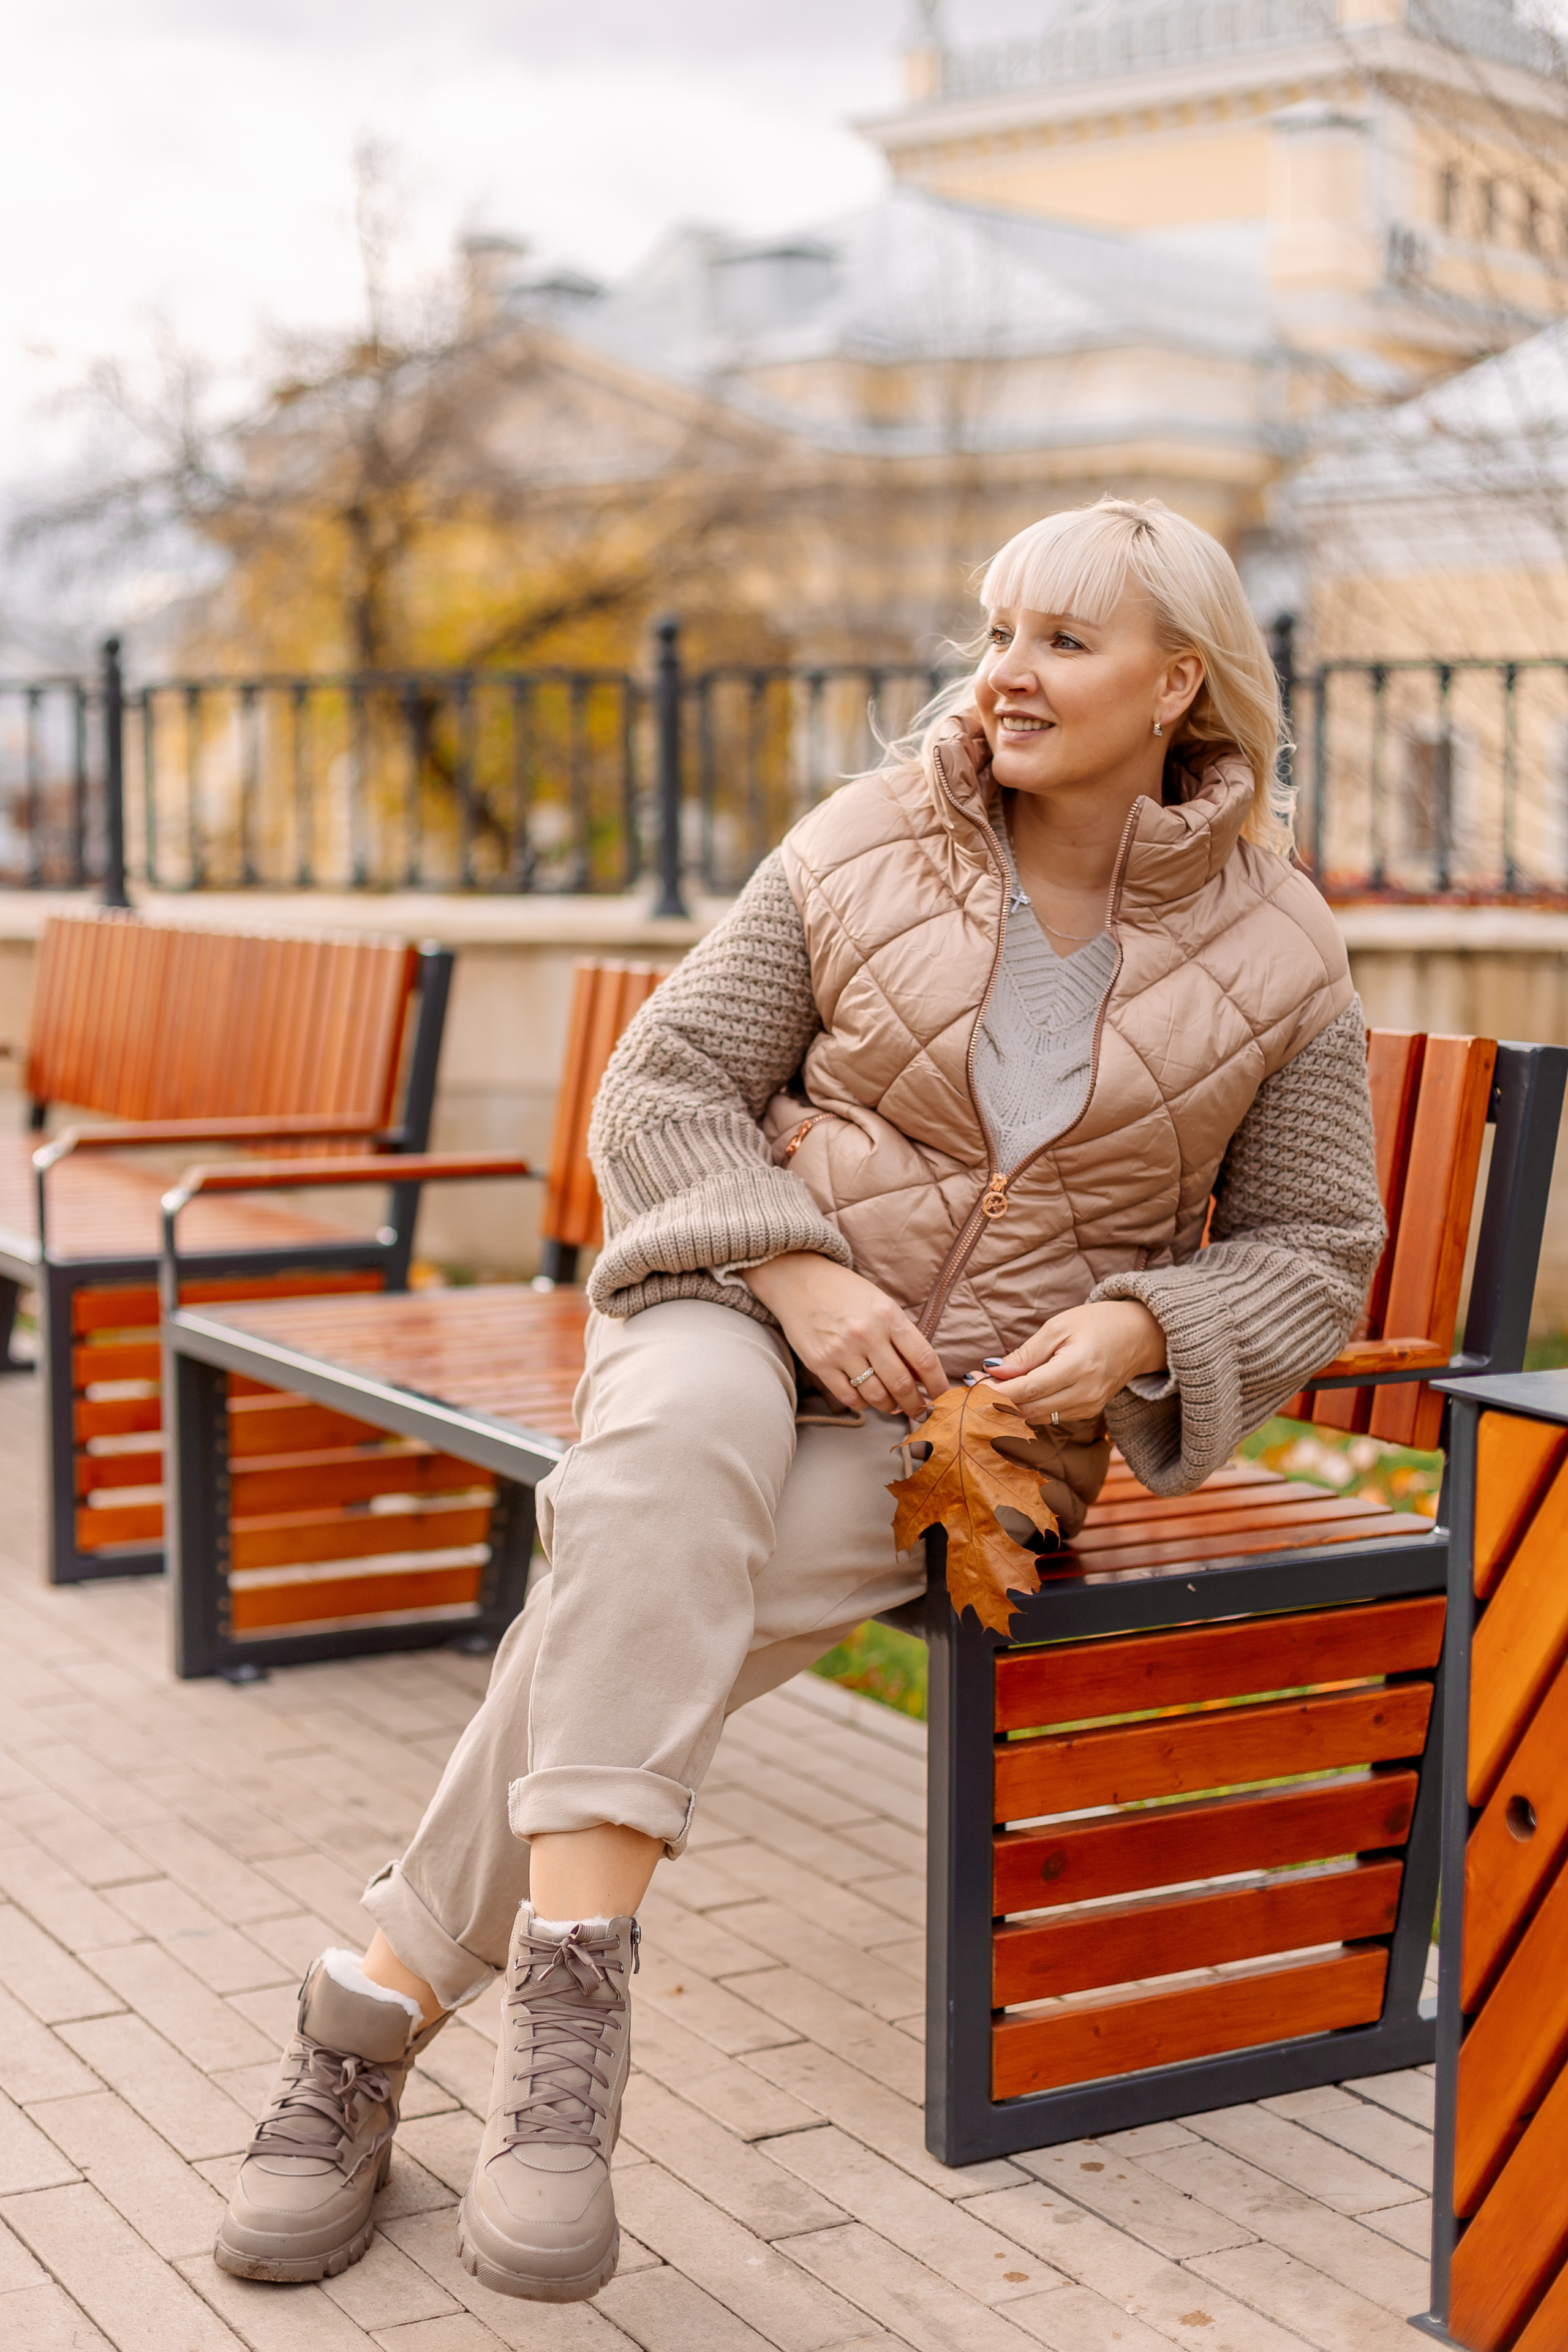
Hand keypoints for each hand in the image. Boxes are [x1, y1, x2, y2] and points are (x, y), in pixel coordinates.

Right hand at [742, 1252, 944, 1416]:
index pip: (924, 1358)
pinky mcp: (820, 1364)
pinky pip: (849, 1397)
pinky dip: (862, 1404)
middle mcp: (867, 1334)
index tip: (942, 1396)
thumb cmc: (845, 1292)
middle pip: (902, 1383)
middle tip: (919, 1409)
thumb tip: (922, 1375)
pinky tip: (866, 1400)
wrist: (799, 1281)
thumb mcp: (881, 1303)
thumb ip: (901, 1335)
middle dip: (915, 1403)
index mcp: (888, 1315)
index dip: (938, 1383)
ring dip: (890, 1406)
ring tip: (893, 1406)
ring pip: (876, 1395)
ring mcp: (842, 1351)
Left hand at [982, 1300, 1165, 1423]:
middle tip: (972, 1388)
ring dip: (1010, 1407)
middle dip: (997, 1401)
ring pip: (1036, 1417)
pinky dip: (1028, 1409)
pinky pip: (1050, 1417)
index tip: (971, 1386)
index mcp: (1078, 1367)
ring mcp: (1089, 1408)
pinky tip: (1014, 1396)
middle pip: (1029, 1408)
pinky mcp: (1088, 1413)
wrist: (1140, 1336)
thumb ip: (1026, 1353)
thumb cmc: (1097, 1324)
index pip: (1028, 1389)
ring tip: (989, 1390)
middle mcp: (1085, 1394)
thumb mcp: (1059, 1327)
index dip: (996, 1391)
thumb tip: (993, 1371)